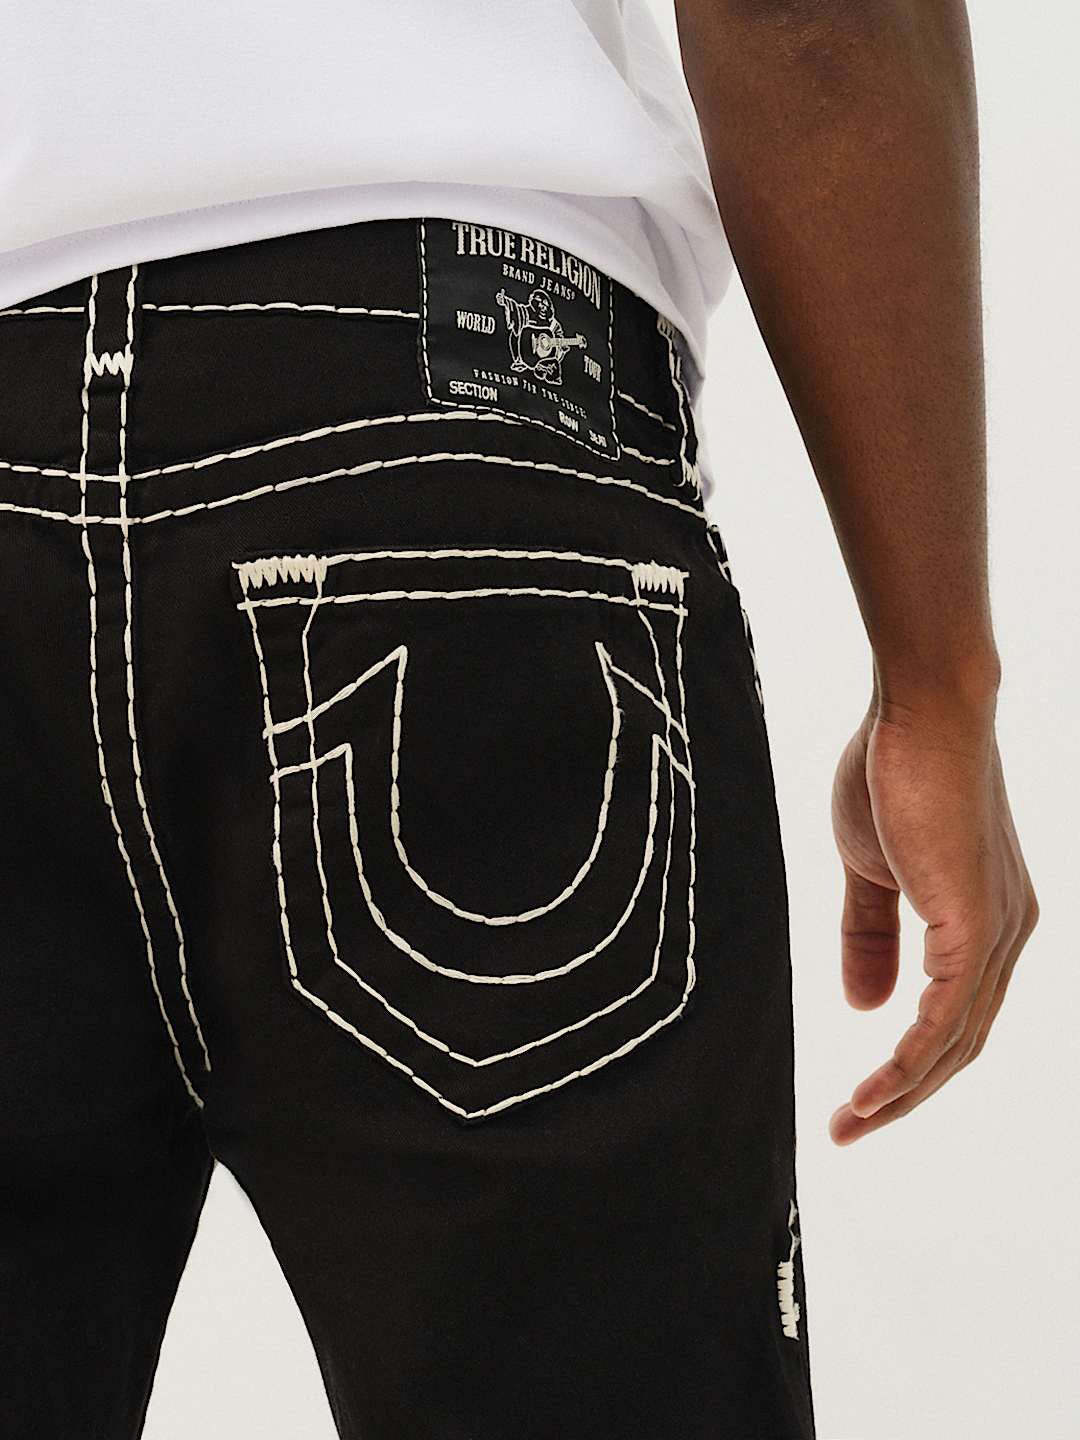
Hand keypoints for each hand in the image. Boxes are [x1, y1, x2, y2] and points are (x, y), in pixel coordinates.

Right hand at [828, 688, 1036, 1143]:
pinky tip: (874, 1089)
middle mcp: (1006, 936)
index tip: (858, 1096)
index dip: (909, 1063)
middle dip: (905, 1094)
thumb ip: (870, 936)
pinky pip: (945, 1017)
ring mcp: (997, 933)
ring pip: (955, 1041)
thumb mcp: (870, 870)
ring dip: (902, 1090)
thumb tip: (864, 1008)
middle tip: (848, 1127)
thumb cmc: (895, 774)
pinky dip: (909, 1061)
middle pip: (961, 1043)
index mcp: (985, 921)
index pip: (954, 1015)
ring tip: (851, 1121)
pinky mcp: (975, 926)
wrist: (922, 713)